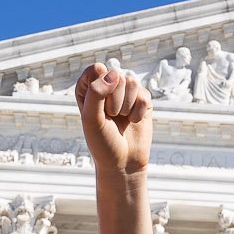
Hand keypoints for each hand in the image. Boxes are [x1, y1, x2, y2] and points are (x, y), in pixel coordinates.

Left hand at [77, 62, 152, 176]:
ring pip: (132, 82)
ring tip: (121, 119)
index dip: (98, 88)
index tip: (97, 108)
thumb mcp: (91, 118)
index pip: (96, 69)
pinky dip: (138, 112)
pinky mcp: (143, 100)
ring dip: (126, 106)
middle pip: (116, 75)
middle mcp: (108, 86)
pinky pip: (144, 95)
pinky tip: (133, 122)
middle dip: (114, 100)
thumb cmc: (102, 142)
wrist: (122, 163)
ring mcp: (127, 92)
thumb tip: (115, 74)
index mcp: (89, 87)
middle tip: (110, 117)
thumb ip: (96, 92)